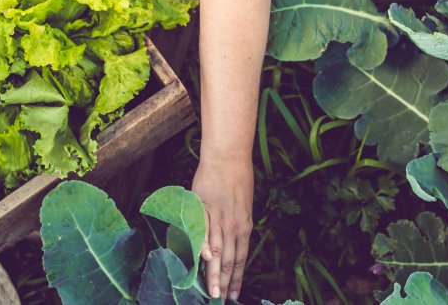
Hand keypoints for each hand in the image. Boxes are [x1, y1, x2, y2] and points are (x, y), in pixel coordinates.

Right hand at [192, 158, 253, 300]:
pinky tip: (203, 262)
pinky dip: (203, 247)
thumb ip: (238, 225)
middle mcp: (234, 225)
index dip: (237, 278)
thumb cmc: (237, 178)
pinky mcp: (204, 208)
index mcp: (244, 225)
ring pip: (216, 251)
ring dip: (214, 273)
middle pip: (229, 260)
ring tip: (211, 292)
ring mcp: (219, 217)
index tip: (234, 295)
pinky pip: (202, 231)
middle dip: (225, 283)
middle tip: (221, 301)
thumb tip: (234, 243)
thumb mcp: (244, 205)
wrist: (227, 156)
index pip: (241, 258)